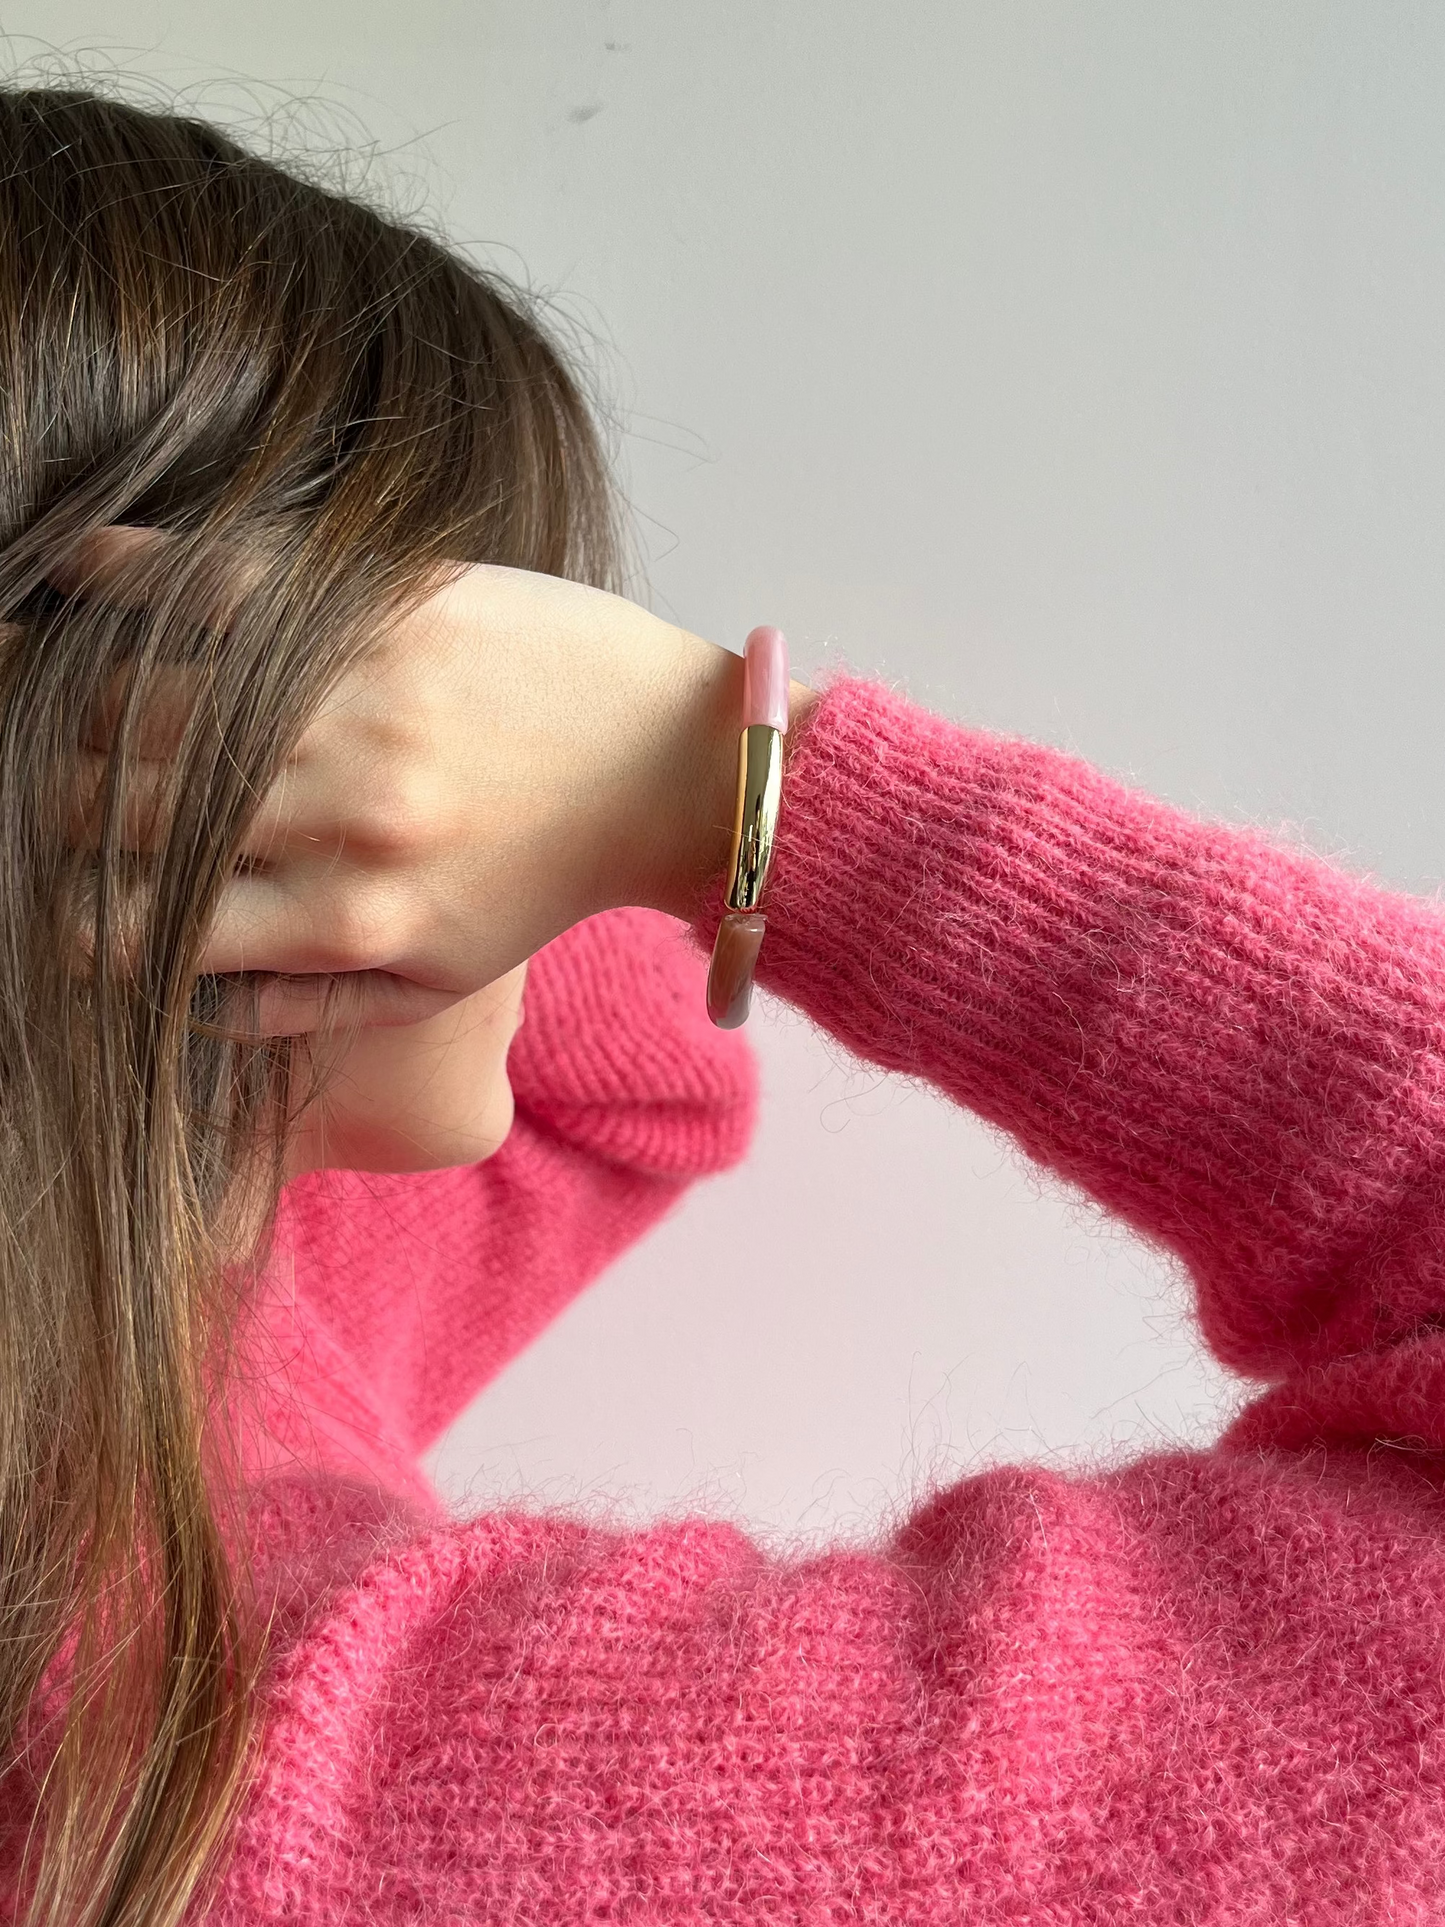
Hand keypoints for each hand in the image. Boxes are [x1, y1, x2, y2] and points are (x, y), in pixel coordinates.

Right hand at [62, 531, 776, 1036]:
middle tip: (36, 792)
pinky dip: (132, 574)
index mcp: (349, 919)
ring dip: (71, 700)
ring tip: (44, 697)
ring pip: (145, 699)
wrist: (670, 764)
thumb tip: (187, 1007)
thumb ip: (313, 1005)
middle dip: (51, 806)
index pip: (144, 928)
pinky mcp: (386, 605)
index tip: (55, 889)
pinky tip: (77, 577)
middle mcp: (341, 813)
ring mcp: (361, 702)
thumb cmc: (548, 877)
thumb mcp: (445, 976)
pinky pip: (222, 581)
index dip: (72, 915)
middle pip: (120, 810)